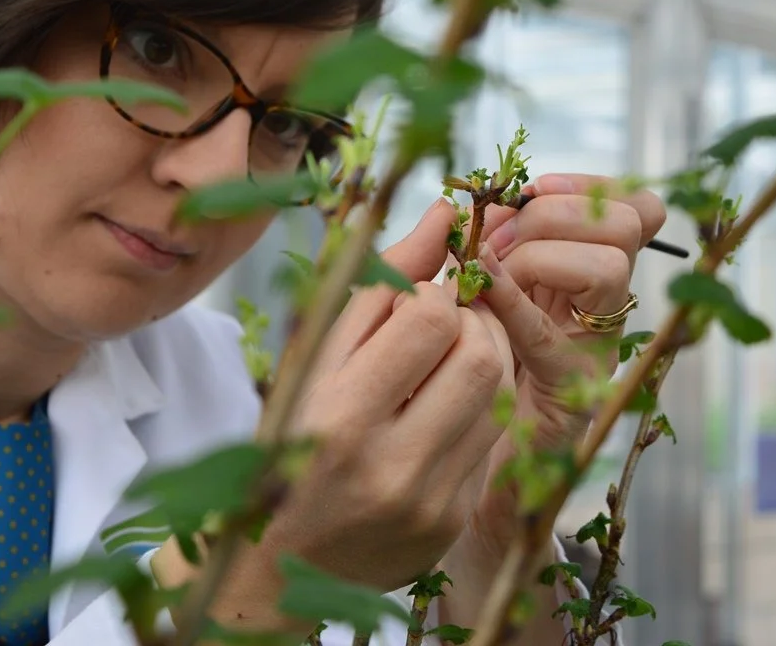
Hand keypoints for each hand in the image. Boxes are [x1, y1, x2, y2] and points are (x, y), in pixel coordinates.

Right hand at [154, 199, 515, 631]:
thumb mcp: (311, 357)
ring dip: (483, 354)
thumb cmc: (285, 443)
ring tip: (445, 357)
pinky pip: (493, 437)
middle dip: (471, 320)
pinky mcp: (452, 522)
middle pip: (481, 355)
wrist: (276, 563)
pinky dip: (476, 405)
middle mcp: (388, 467)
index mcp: (337, 416)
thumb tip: (444, 212)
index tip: (415, 299)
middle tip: (443, 321)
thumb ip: (376, 284)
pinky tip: (441, 408)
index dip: (433, 292)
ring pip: (499, 393)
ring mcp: (428, 503)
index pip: (430, 318)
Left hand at [437, 173, 666, 621]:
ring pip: (609, 268)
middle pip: (628, 223)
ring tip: (492, 274)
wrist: (456, 466)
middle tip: (502, 240)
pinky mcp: (571, 392)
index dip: (587, 188)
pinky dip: (511, 302)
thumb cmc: (457, 368)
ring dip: (539, 254)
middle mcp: (602, 307)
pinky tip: (477, 295)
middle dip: (557, 214)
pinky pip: (553, 334)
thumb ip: (476, 246)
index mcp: (581, 273)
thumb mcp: (466, 293)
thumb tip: (467, 203)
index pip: (632, 208)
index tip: (531, 190)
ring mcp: (594, 349)